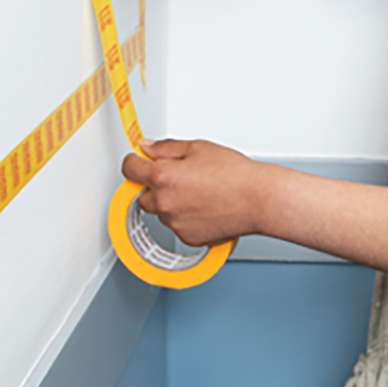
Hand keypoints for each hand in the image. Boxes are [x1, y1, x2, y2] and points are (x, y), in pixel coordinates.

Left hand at [121, 138, 270, 246]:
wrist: (257, 200)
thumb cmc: (234, 174)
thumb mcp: (198, 148)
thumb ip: (166, 148)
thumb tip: (147, 148)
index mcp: (163, 177)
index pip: (129, 169)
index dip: (134, 162)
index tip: (139, 161)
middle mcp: (164, 203)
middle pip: (142, 195)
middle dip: (154, 186)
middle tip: (178, 177)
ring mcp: (175, 223)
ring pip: (161, 212)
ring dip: (170, 203)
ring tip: (198, 192)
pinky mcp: (187, 238)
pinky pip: (177, 226)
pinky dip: (185, 218)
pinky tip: (204, 207)